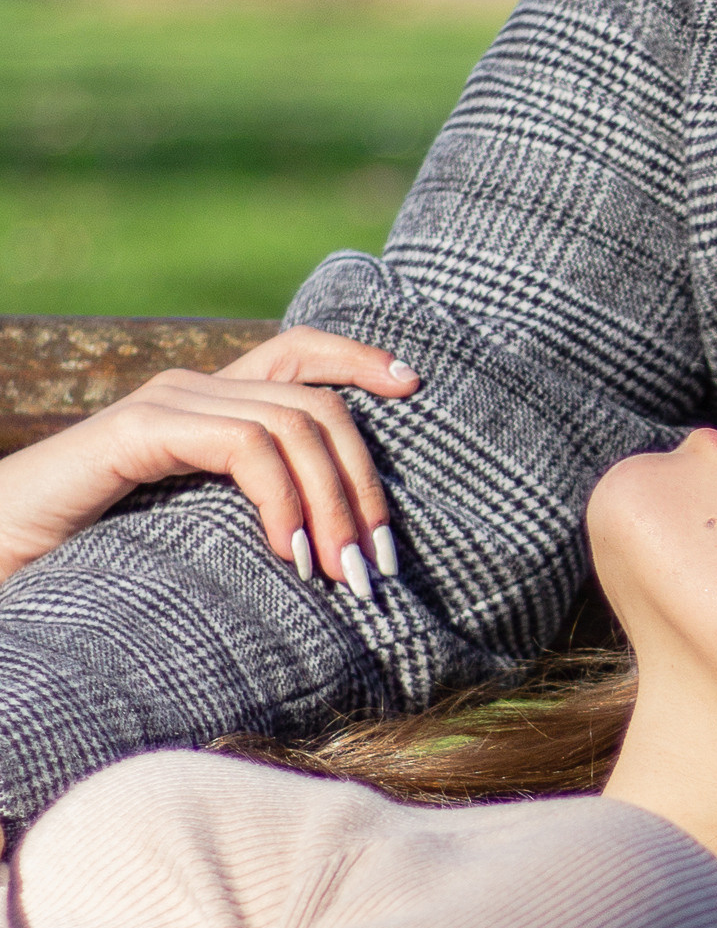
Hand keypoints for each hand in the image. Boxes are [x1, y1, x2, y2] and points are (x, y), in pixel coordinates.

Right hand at [0, 331, 420, 596]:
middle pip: (317, 403)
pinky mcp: (138, 431)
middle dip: (364, 483)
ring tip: (344, 574)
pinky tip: (289, 554)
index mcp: (208, 406)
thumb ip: (248, 520)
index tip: (416, 386)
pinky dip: (281, 498)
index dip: (361, 358)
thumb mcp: (191, 534)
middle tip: (378, 565)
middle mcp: (192, 390)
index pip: (300, 353)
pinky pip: (242, 445)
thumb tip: (337, 557)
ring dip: (332, 504)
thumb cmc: (88, 559)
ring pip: (293, 425)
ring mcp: (165, 405)